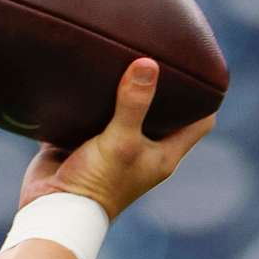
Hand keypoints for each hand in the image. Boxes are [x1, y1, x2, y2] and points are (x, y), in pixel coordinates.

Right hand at [18, 59, 215, 220]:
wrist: (53, 207)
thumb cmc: (97, 182)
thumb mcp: (121, 140)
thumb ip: (134, 104)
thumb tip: (148, 63)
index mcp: (164, 154)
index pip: (200, 123)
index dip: (206, 100)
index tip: (204, 71)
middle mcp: (143, 149)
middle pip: (162, 112)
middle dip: (162, 86)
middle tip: (161, 51)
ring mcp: (112, 145)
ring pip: (123, 109)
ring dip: (124, 88)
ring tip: (125, 52)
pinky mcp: (81, 140)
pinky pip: (89, 113)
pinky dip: (90, 96)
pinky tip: (88, 69)